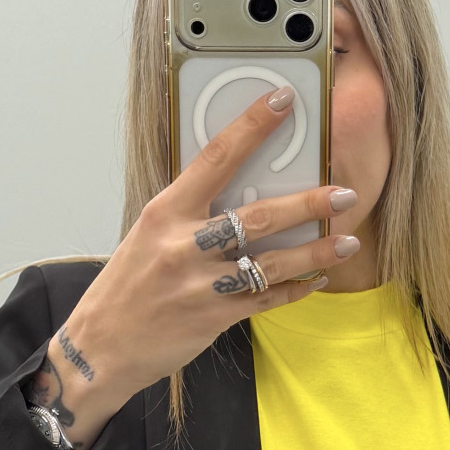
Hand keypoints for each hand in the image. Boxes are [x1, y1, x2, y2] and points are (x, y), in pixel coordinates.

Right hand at [30, 85, 359, 449]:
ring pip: (271, 263)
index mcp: (165, 213)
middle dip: (308, 204)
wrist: (101, 347)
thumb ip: (189, 214)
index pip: (215, 158)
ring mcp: (201, 285)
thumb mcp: (148, 235)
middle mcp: (183, 245)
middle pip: (258, 216)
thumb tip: (237, 191)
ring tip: (348, 242)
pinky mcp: (214, 319)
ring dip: (315, 252)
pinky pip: (265, 300)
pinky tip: (317, 278)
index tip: (282, 101)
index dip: (252, 127)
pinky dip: (295, 289)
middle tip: (343, 193)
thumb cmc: (126, 287)